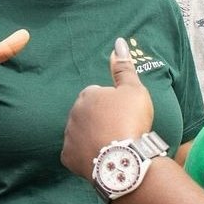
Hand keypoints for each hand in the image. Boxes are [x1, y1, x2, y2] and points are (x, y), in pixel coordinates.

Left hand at [61, 38, 153, 179]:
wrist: (123, 160)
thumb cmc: (130, 121)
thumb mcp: (134, 90)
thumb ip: (124, 67)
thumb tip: (118, 42)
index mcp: (87, 95)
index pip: (98, 95)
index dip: (112, 105)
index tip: (123, 115)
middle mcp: (73, 113)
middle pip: (88, 114)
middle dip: (100, 120)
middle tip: (119, 130)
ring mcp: (69, 136)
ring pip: (81, 133)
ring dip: (93, 137)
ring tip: (112, 145)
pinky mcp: (68, 157)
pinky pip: (76, 154)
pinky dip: (86, 156)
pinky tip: (100, 158)